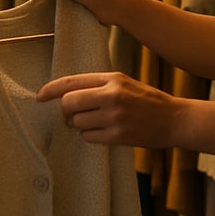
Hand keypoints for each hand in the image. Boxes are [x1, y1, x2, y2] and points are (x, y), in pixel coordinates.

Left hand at [37, 72, 180, 148]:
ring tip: (98, 123)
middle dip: (66, 112)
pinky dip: (91, 136)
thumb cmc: (147, 101)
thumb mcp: (124, 83)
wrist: (175, 118)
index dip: (51, 90)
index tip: (40, 97)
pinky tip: (105, 133)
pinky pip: (88, 137)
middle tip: (72, 117)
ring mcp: (115, 115)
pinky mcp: (118, 134)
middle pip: (68, 103)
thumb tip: (66, 96)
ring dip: (81, 125)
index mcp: (112, 78)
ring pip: (77, 122)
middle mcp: (111, 94)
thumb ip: (98, 86)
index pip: (71, 81)